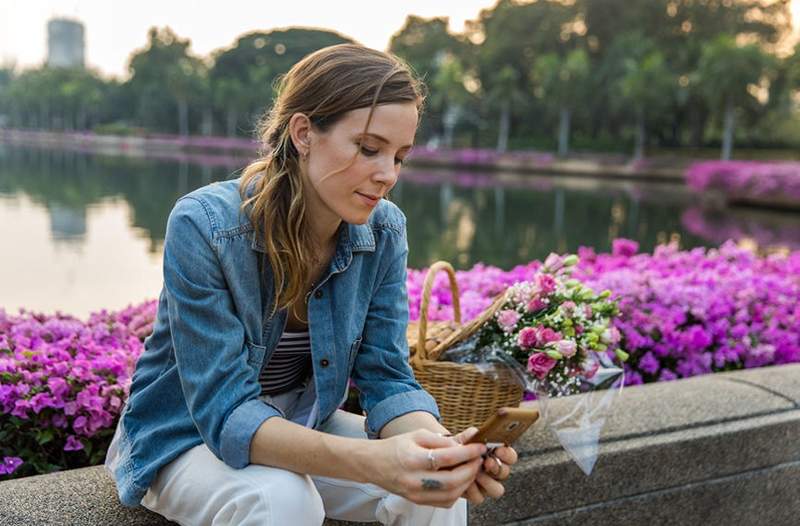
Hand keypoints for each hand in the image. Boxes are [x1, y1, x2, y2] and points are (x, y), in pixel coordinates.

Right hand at [369, 429, 486, 507]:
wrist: (373, 464)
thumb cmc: (395, 446)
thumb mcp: (417, 435)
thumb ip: (441, 440)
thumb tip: (465, 443)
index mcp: (413, 459)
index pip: (447, 457)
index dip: (467, 453)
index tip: (479, 447)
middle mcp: (414, 480)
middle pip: (452, 481)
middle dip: (471, 470)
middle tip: (478, 460)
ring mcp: (416, 494)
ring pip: (451, 495)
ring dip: (466, 483)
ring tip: (471, 469)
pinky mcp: (418, 501)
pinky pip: (444, 502)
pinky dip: (457, 493)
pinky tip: (459, 480)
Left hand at [452, 427, 517, 505]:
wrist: (443, 462)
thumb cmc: (457, 450)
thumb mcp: (462, 440)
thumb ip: (470, 436)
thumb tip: (475, 433)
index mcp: (496, 456)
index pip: (511, 457)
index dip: (507, 454)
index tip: (498, 449)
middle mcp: (494, 471)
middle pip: (505, 473)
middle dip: (496, 467)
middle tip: (487, 462)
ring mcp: (486, 484)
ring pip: (497, 490)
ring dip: (487, 481)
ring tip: (476, 473)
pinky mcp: (476, 495)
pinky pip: (479, 497)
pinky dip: (472, 490)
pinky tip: (465, 482)